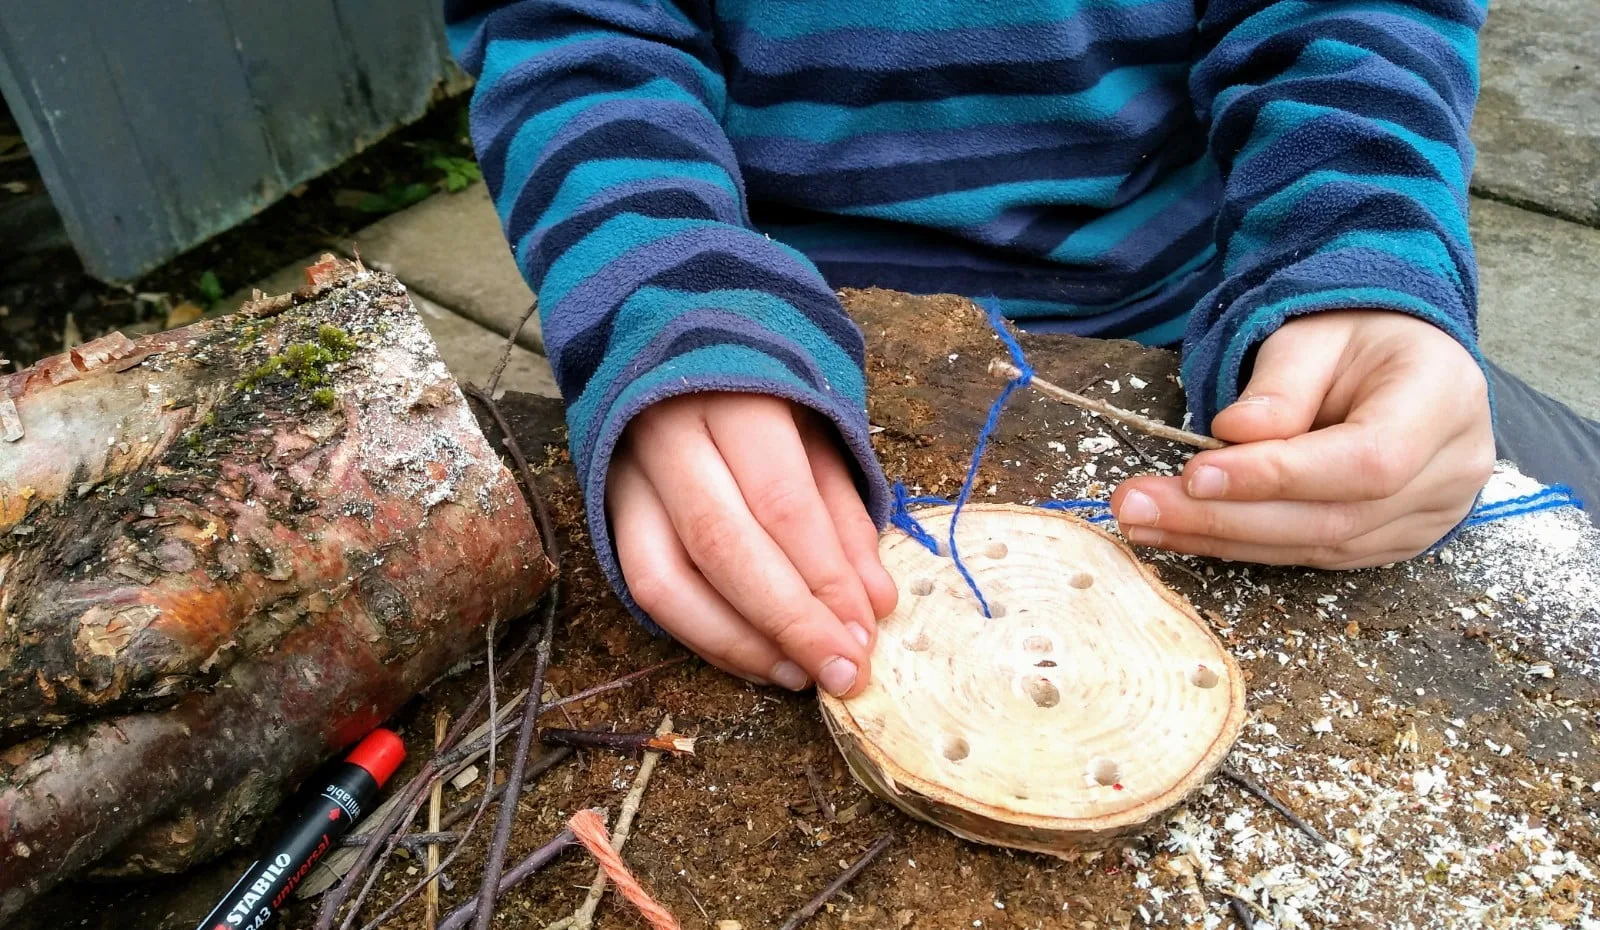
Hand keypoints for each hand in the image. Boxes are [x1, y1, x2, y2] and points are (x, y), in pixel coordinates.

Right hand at [606, 393, 896, 695]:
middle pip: (722, 545)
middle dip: (788, 622)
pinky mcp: (608, 510)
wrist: (673, 348)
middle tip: (840, 671)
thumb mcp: (818, 431)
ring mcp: (627, 474)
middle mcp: (668, 434)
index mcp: (733, 397)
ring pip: (666, 579)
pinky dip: (702, 635)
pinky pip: (644, 587)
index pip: (781, 502)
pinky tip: (755, 658)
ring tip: (797, 674)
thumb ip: (843, 514)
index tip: (864, 636)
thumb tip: (875, 603)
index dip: (825, 579)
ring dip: (737, 643)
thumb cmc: (763, 394)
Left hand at [1110, 311, 1494, 567]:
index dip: (1278, 476)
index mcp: (1443, 399)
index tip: (1196, 473)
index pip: (1366, 460)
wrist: (1398, 355)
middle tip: (1136, 506)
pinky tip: (1184, 531)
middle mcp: (1451, 469)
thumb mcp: (1314, 333)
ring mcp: (1431, 515)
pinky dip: (1243, 546)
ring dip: (1220, 538)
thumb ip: (1280, 384)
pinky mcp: (1395, 541)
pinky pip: (1315, 555)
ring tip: (1142, 520)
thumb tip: (1234, 434)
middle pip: (1334, 517)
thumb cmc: (1355, 335)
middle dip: (1225, 518)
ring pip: (1318, 545)